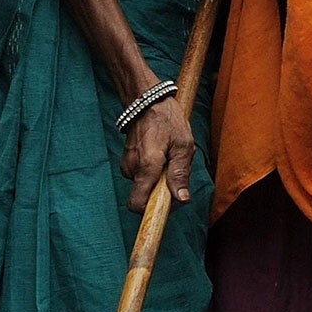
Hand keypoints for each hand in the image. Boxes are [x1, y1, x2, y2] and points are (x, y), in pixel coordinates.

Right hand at [122, 96, 194, 210]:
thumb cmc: (167, 120)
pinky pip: (143, 174)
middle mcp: (132, 169)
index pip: (138, 205)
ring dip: (161, 178)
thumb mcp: (183, 145)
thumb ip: (180, 174)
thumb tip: (181, 199)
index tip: (167, 206)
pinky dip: (155, 170)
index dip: (152, 211)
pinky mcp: (128, 160)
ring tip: (173, 156)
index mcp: (146, 167)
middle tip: (179, 169)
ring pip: (147, 184)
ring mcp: (128, 164)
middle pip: (147, 196)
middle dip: (164, 190)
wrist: (146, 100)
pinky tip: (164, 153)